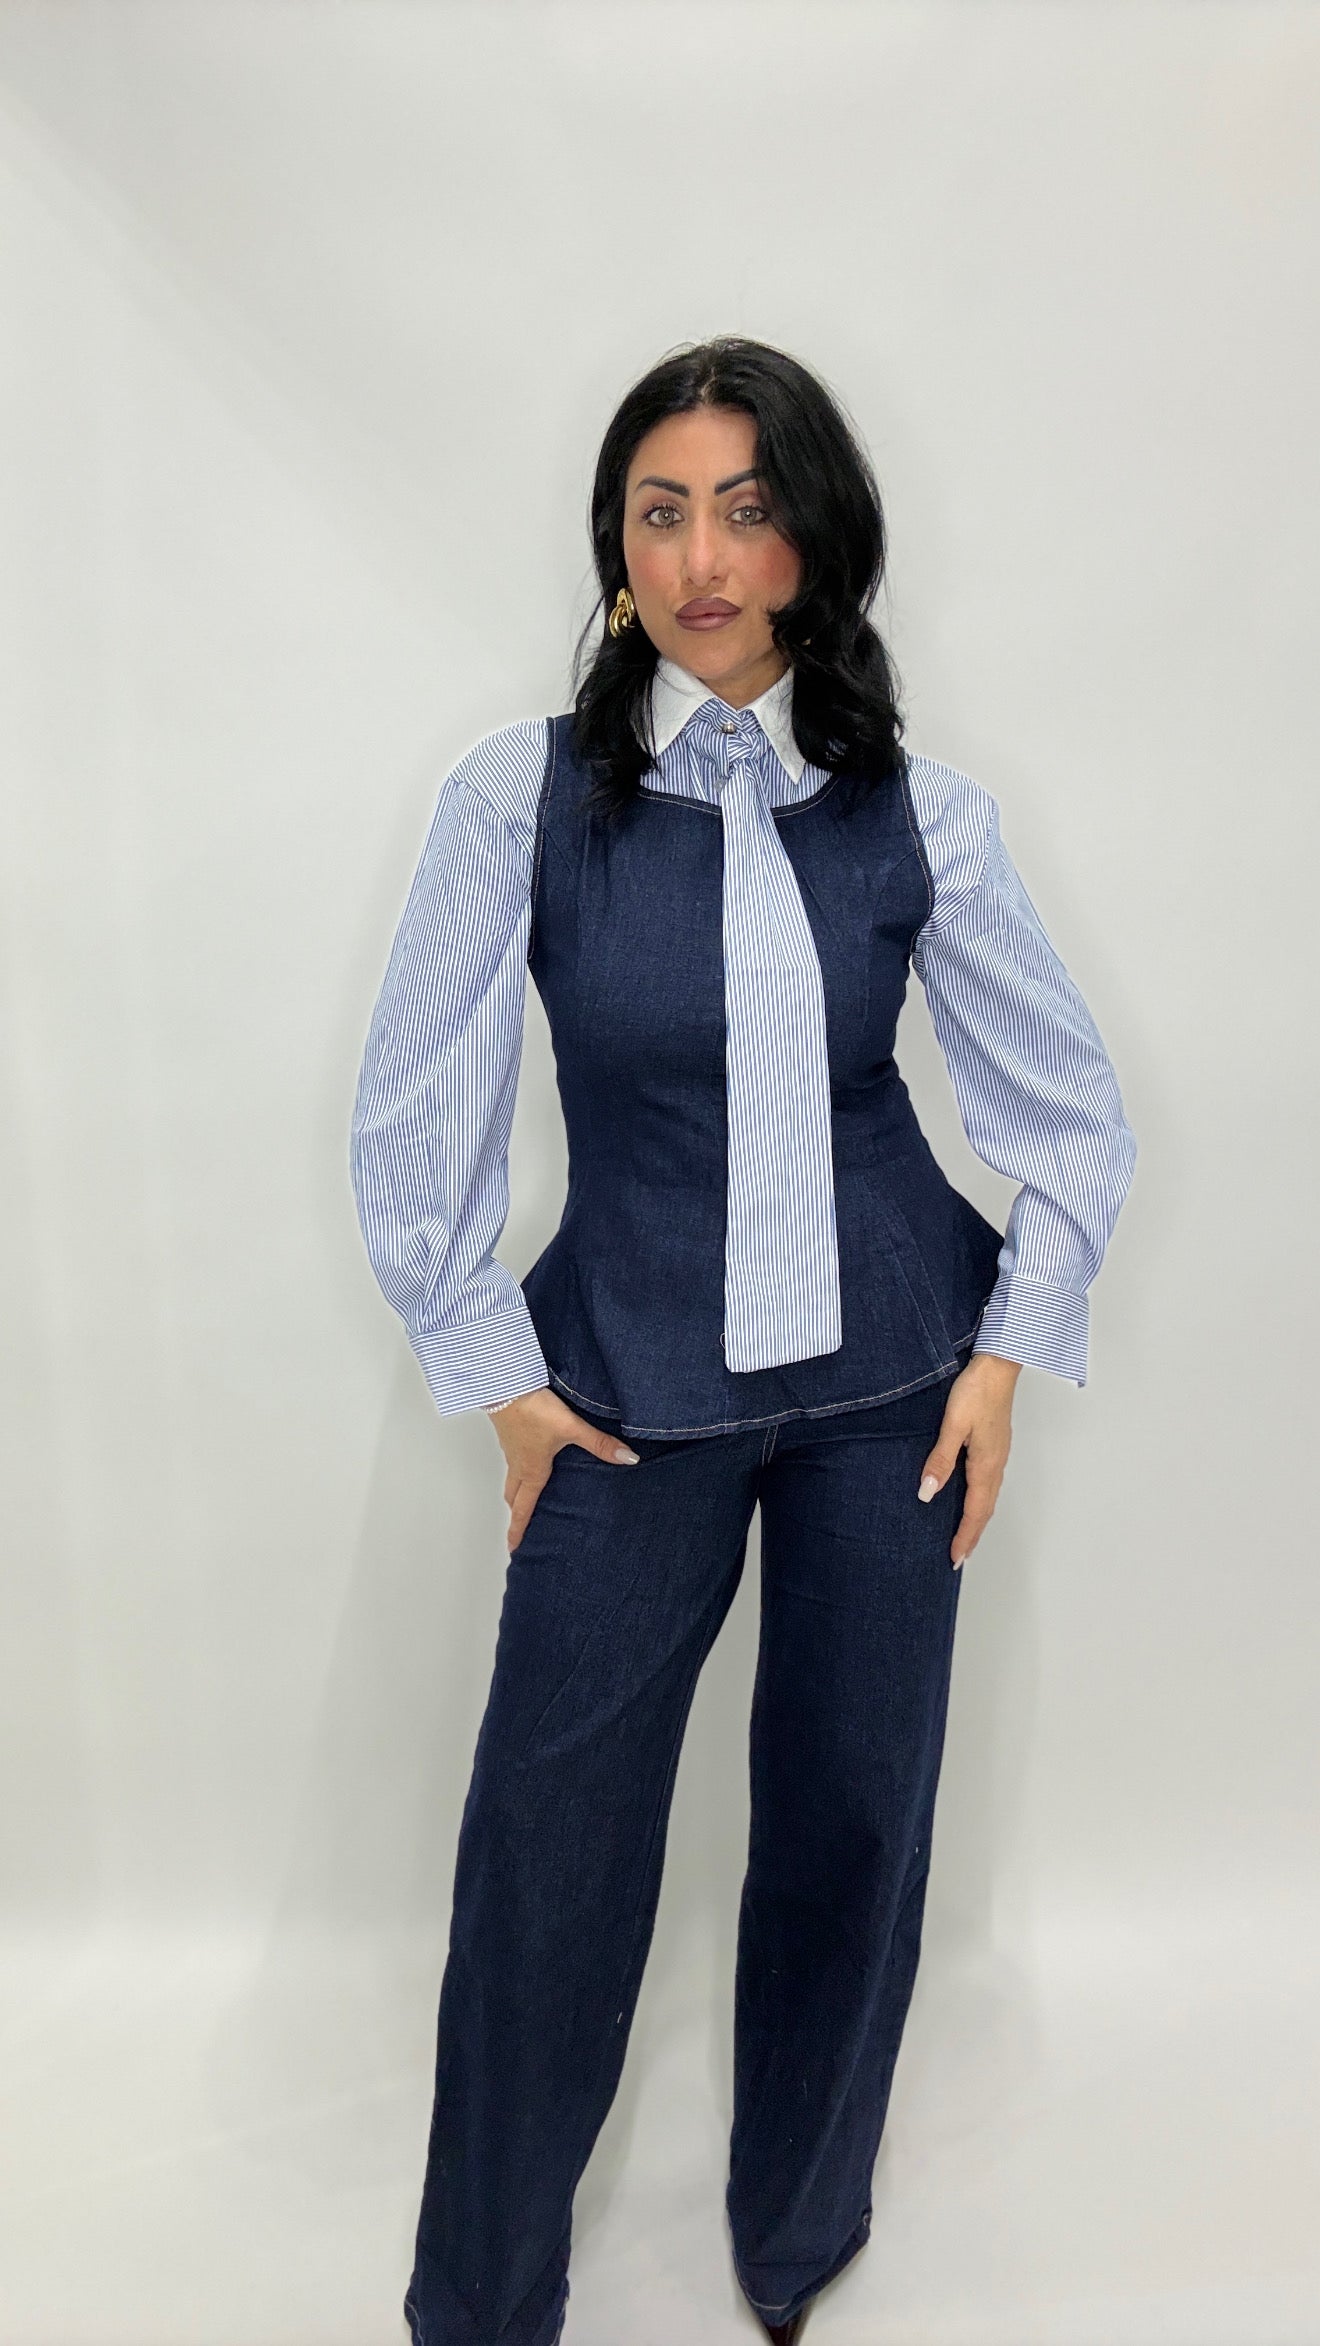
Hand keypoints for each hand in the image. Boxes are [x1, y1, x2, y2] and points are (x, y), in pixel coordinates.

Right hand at [484, 1387, 639, 1552]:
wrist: (504, 1385)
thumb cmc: (534, 1409)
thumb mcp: (570, 1428)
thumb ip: (599, 1444)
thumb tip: (627, 1459)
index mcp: (533, 1471)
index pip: (523, 1508)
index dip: (518, 1530)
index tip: (514, 1548)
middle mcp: (519, 1464)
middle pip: (514, 1497)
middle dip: (517, 1513)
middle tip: (520, 1527)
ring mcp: (511, 1449)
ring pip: (512, 1478)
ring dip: (516, 1492)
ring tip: (525, 1499)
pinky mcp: (509, 1433)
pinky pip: (512, 1460)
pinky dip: (517, 1470)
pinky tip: (529, 1460)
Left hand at [917, 1352, 1019, 1567]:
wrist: (998, 1365)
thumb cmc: (976, 1390)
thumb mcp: (953, 1426)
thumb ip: (940, 1460)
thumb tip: (927, 1493)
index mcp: (986, 1464)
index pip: (976, 1511)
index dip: (965, 1536)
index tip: (954, 1558)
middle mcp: (996, 1464)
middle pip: (985, 1509)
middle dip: (972, 1535)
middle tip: (959, 1557)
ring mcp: (998, 1454)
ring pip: (989, 1497)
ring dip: (978, 1519)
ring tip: (965, 1535)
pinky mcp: (995, 1444)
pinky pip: (989, 1483)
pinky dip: (981, 1500)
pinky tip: (971, 1498)